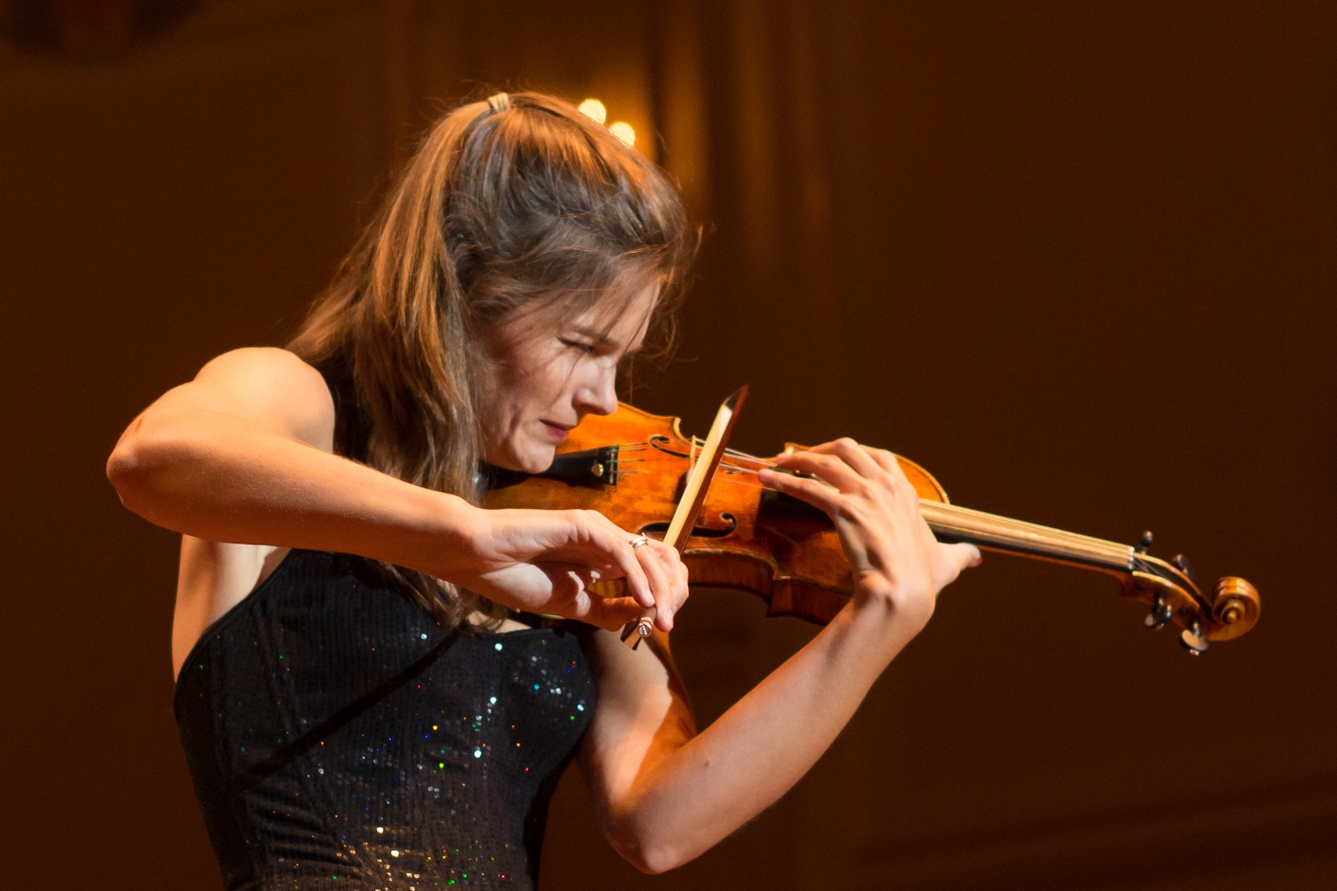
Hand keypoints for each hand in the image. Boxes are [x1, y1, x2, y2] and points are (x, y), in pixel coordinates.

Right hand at [447, 506, 689, 631]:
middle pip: (661, 559)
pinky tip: (643, 601)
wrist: (477, 558)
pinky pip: (622, 552)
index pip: (653, 570)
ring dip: (660, 589)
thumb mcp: (572, 604)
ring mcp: (597, 529)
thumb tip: (644, 617)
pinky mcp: (583, 525)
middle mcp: (607, 539)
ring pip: (647, 555)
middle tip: (667, 624)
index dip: (664, 596)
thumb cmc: (515, 576)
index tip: (661, 626)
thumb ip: (607, 610)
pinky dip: (638, 578)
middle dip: (672, 591)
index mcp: (604, 557)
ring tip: (661, 618)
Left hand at [758, 439, 979, 632]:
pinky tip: (766, 479)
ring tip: (774, 464)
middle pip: (845, 447)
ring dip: (795, 459)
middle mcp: (885, 485)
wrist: (903, 593)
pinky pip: (808, 487)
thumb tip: (976, 557)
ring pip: (823, 462)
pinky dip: (783, 480)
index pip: (876, 455)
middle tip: (796, 457)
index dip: (851, 453)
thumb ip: (961, 555)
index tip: (831, 458)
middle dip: (818, 449)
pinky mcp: (845, 509)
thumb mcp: (948, 561)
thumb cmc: (923, 580)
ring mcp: (865, 495)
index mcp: (904, 491)